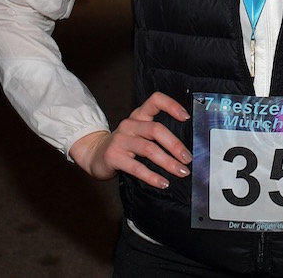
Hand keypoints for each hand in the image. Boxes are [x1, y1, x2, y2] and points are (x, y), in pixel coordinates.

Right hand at [68, 91, 192, 185]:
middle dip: (175, 145)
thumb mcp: (139, 132)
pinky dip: (152, 176)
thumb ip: (157, 134)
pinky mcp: (114, 157)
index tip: (186, 117)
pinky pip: (137, 167)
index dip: (171, 105)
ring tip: (181, 172)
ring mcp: (120, 140)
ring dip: (168, 162)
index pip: (155, 100)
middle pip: (156, 129)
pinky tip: (163, 183)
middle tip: (188, 158)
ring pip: (149, 149)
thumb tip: (185, 149)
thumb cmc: (125, 144)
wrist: (95, 154)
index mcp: (138, 115)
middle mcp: (129, 124)